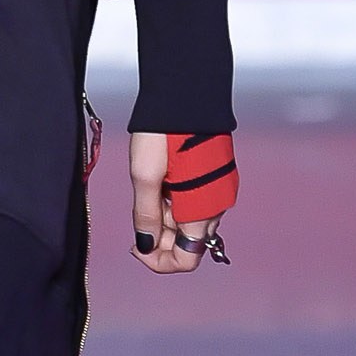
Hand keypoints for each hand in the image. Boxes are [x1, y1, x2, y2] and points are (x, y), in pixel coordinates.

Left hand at [128, 130, 211, 273]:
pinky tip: (164, 181)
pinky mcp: (216, 178)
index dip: (158, 261)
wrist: (186, 94)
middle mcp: (217, 207)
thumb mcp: (145, 176)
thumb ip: (147, 216)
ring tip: (151, 187)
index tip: (136, 246)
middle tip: (139, 210)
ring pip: (189, 223)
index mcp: (201, 212)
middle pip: (187, 243)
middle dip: (160, 237)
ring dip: (167, 218)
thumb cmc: (164, 133)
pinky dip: (177, 203)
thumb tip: (146, 246)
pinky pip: (195, 204)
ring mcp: (219, 192)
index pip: (186, 260)